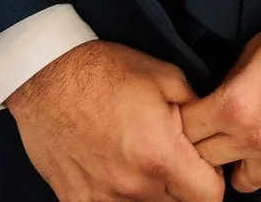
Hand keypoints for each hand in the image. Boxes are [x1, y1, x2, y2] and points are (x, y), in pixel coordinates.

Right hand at [5, 39, 223, 201]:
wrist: (46, 74)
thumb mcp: (167, 77)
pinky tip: (115, 170)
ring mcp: (102, 198)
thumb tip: (214, 131)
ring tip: (141, 160)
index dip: (213, 179)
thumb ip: (199, 111)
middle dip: (184, 187)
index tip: (205, 164)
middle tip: (173, 157)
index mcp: (160, 156)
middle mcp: (133, 186)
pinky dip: (119, 197)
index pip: (209, 197)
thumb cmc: (106, 71)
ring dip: (152, 193)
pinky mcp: (76, 200)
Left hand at [181, 13, 260, 193]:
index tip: (193, 118)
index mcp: (233, 106)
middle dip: (208, 145)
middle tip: (220, 131)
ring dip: (243, 164)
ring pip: (242, 183)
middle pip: (206, 161)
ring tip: (255, 144)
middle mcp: (253, 139)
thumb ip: (231, 81)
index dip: (186, 123)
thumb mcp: (255, 48)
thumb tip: (219, 98)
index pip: (185, 131)